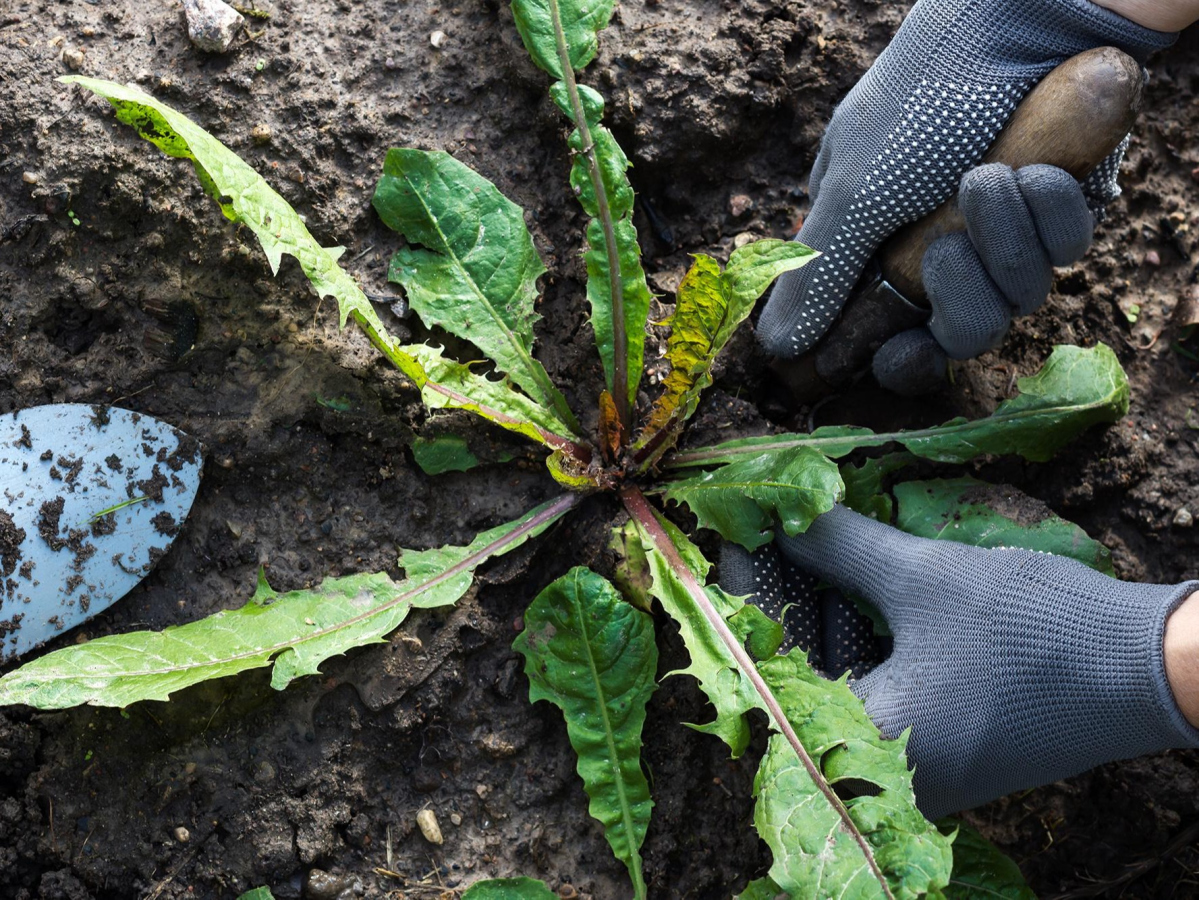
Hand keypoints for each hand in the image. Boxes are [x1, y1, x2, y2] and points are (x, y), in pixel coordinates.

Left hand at [719, 505, 1198, 818]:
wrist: (1152, 672)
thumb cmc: (1036, 632)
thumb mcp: (925, 579)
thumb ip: (841, 549)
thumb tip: (783, 514)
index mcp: (864, 747)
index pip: (765, 668)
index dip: (742, 593)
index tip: (730, 534)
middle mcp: (880, 773)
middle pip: (798, 673)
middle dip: (781, 593)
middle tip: (763, 527)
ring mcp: (915, 764)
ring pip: (839, 676)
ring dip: (822, 607)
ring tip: (802, 537)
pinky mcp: (943, 744)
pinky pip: (878, 686)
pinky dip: (862, 633)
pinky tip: (851, 576)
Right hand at [755, 0, 1177, 383]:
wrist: (1024, 21)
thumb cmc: (923, 100)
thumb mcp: (856, 189)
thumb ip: (819, 275)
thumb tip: (776, 348)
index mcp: (878, 245)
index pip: (887, 333)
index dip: (900, 352)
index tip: (901, 351)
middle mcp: (940, 246)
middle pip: (958, 328)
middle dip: (958, 292)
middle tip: (943, 245)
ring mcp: (1003, 230)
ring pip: (1016, 294)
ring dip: (1004, 236)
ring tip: (992, 174)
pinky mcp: (1060, 209)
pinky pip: (1064, 248)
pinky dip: (1050, 208)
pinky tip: (1036, 165)